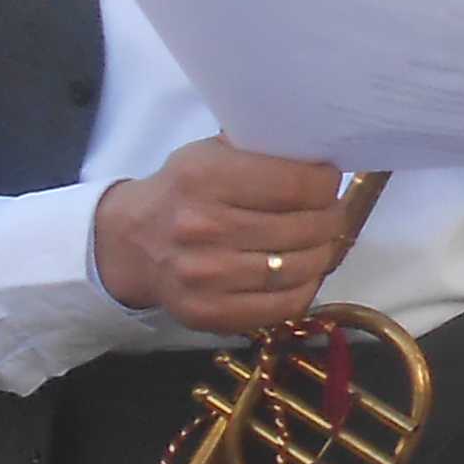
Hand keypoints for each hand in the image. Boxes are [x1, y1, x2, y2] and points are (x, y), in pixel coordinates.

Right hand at [95, 138, 367, 332]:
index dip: (325, 184)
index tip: (328, 181)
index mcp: (204, 178)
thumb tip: (322, 151)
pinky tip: (304, 271)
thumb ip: (260, 150)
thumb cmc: (185, 193)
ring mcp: (205, 276)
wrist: (134, 243)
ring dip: (322, 252)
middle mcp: (203, 227)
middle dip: (329, 217)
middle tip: (330, 211)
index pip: (296, 185)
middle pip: (304, 228)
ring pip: (299, 268)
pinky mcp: (210, 313)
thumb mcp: (211, 154)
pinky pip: (285, 305)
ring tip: (321, 240)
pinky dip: (306, 287)